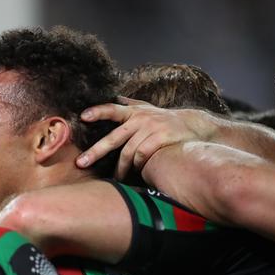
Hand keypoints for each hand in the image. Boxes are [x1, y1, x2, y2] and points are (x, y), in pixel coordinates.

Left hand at [76, 97, 218, 178]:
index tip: (83, 117)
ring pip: (128, 152)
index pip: (112, 109)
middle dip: (95, 151)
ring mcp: (151, 128)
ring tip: (116, 178)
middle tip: (80, 163)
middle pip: (114, 137)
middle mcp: (140, 119)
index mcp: (133, 112)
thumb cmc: (163, 119)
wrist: (194, 125)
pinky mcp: (161, 138)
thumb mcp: (147, 108)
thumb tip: (113, 96)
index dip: (97, 112)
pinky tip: (136, 172)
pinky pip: (143, 156)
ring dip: (120, 168)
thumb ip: (129, 104)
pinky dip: (137, 166)